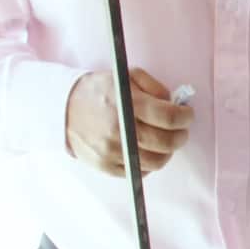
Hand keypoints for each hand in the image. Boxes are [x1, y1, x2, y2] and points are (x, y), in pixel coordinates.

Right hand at [65, 68, 193, 176]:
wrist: (62, 108)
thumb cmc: (100, 91)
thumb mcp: (127, 77)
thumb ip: (155, 88)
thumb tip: (176, 105)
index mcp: (127, 105)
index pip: (169, 118)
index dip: (185, 117)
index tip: (187, 114)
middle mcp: (120, 130)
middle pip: (167, 142)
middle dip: (181, 135)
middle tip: (180, 130)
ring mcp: (112, 151)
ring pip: (157, 161)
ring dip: (168, 151)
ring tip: (164, 141)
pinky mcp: (105, 166)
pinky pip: (140, 171)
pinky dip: (149, 163)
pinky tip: (146, 150)